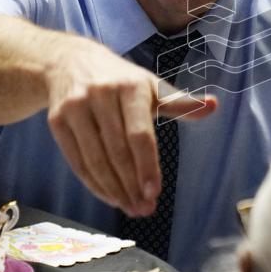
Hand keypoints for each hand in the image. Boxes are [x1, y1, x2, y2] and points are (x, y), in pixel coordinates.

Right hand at [45, 37, 215, 216]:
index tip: (154, 193)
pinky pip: (76, 160)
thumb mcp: (151, 86)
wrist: (70, 62)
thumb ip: (182, 103)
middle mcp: (101, 95)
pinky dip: (94, 183)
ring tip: (130, 208)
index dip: (147, 167)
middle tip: (145, 209)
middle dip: (132, 186)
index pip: (140, 135)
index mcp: (131, 87)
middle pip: (117, 152)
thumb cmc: (120, 80)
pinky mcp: (57, 121)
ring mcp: (75, 108)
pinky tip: (110, 196)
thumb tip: (214, 106)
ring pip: (95, 160)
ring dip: (113, 190)